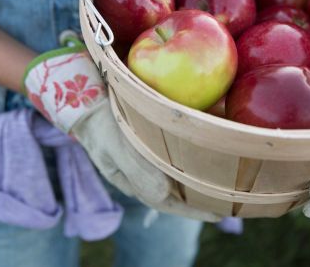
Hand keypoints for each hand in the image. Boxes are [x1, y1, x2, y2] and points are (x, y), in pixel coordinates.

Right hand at [23, 38, 219, 221]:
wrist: (81, 95)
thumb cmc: (98, 120)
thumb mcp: (114, 144)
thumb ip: (138, 168)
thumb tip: (165, 193)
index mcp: (131, 180)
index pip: (166, 202)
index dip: (193, 211)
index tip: (219, 214)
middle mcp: (140, 171)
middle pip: (174, 191)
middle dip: (199, 197)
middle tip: (228, 200)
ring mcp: (143, 155)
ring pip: (175, 173)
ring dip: (197, 176)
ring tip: (223, 178)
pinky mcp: (147, 137)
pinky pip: (173, 151)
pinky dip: (190, 152)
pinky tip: (206, 146)